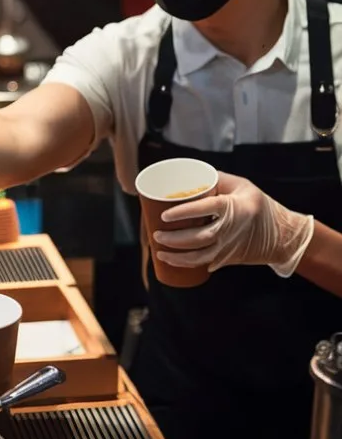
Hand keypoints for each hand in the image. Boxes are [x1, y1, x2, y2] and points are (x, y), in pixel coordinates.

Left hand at [153, 171, 314, 275]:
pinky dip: (186, 264)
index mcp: (234, 208)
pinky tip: (172, 260)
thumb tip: (187, 175)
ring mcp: (229, 247)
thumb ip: (216, 179)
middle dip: (174, 239)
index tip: (164, 215)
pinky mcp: (227, 258)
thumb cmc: (260, 206)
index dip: (184, 212)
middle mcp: (231, 230)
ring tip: (159, 251)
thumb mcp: (242, 186)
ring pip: (200, 256)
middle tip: (156, 234)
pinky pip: (204, 263)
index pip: (206, 209)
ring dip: (177, 256)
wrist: (283, 235)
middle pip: (199, 237)